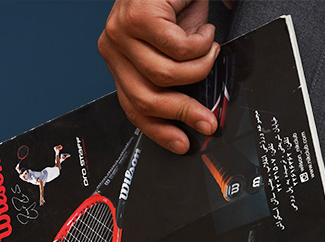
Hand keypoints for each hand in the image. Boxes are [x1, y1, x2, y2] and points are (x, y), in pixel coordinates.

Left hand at [98, 0, 223, 153]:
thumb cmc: (176, 0)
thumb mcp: (176, 47)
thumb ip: (177, 78)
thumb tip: (197, 115)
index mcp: (120, 61)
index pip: (133, 107)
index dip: (159, 130)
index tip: (183, 144)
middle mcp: (113, 48)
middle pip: (146, 99)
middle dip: (183, 112)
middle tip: (209, 120)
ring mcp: (120, 32)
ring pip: (165, 75)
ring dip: (199, 66)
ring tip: (210, 49)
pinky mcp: (136, 17)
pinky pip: (177, 49)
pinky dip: (200, 43)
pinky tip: (204, 28)